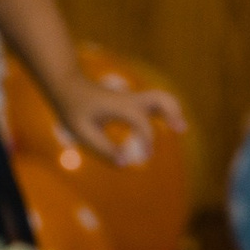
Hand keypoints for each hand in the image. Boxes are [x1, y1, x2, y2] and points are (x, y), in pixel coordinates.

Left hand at [57, 76, 186, 166]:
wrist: (68, 86)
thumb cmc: (74, 109)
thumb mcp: (83, 132)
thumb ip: (104, 149)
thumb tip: (125, 163)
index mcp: (119, 107)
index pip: (142, 122)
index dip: (147, 140)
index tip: (146, 157)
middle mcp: (130, 100)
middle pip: (160, 98)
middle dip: (173, 113)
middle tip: (181, 130)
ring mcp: (132, 98)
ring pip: (161, 97)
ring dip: (173, 110)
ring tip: (181, 128)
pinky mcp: (131, 101)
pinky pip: (154, 103)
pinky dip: (165, 112)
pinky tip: (168, 125)